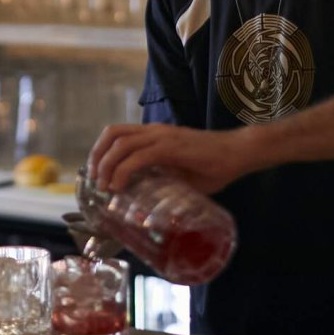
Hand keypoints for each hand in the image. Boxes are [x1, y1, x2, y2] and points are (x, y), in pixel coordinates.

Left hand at [88, 123, 244, 194]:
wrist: (239, 153)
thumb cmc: (214, 165)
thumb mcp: (181, 175)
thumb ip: (163, 181)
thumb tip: (146, 203)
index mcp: (154, 134)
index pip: (117, 133)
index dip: (101, 151)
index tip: (95, 174)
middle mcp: (154, 131)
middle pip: (112, 134)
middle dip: (97, 157)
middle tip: (94, 181)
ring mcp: (162, 137)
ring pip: (121, 143)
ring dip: (106, 165)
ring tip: (104, 186)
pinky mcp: (171, 147)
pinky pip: (139, 156)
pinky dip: (123, 171)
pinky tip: (118, 186)